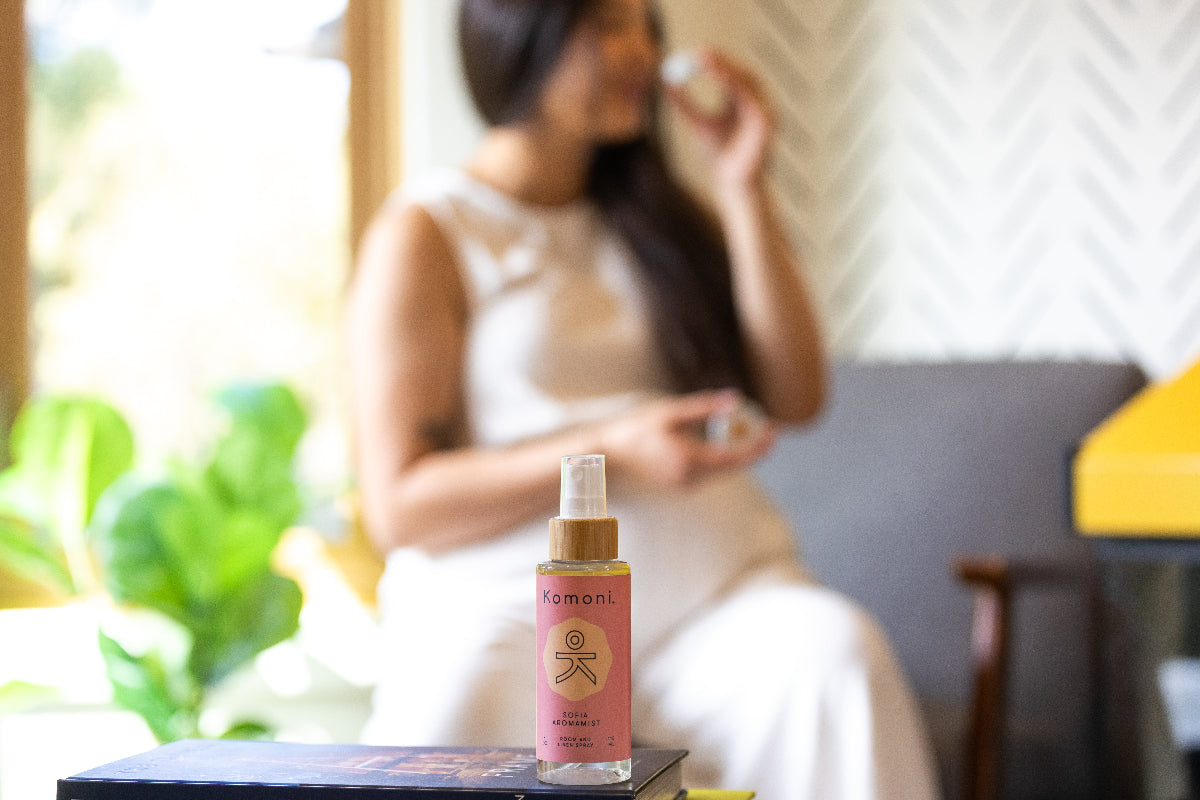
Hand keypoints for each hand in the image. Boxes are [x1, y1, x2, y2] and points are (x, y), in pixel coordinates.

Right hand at [598, 390, 776, 489]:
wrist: (612, 453)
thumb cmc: (637, 428)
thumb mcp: (671, 412)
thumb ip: (704, 407)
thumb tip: (735, 400)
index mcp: (687, 460)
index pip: (733, 457)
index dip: (756, 446)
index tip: (772, 431)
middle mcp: (689, 478)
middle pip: (733, 467)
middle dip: (753, 449)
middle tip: (770, 430)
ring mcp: (685, 484)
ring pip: (723, 470)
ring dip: (739, 453)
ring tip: (755, 432)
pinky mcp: (682, 484)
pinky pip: (712, 472)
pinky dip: (724, 458)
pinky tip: (730, 442)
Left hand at [662, 49, 775, 190]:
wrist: (733, 185)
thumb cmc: (719, 157)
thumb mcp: (697, 124)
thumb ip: (684, 104)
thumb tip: (665, 82)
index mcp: (744, 103)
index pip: (732, 74)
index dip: (715, 62)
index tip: (694, 54)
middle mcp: (758, 104)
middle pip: (743, 72)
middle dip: (722, 61)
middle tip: (700, 54)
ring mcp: (766, 112)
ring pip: (749, 82)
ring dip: (728, 69)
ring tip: (707, 62)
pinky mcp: (767, 123)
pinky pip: (753, 98)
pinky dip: (737, 85)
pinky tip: (721, 77)